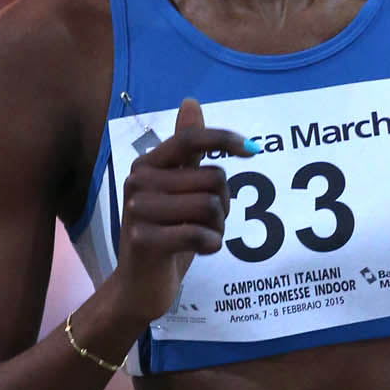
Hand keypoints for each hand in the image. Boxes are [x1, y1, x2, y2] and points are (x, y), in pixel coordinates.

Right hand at [111, 98, 251, 324]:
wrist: (137, 287)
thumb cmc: (164, 236)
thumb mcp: (177, 190)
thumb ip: (186, 151)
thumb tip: (191, 102)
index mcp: (147, 165)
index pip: (190, 138)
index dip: (224, 139)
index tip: (252, 150)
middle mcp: (139, 181)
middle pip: (213, 177)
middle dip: (224, 204)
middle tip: (208, 222)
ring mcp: (139, 210)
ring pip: (211, 206)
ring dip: (218, 227)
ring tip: (202, 237)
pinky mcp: (145, 239)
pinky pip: (200, 233)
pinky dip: (211, 245)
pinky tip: (199, 251)